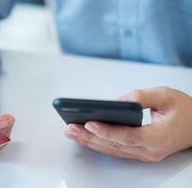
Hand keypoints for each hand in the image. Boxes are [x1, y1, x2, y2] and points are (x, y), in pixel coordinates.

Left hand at [65, 86, 191, 161]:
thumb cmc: (185, 110)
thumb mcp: (166, 95)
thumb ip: (141, 96)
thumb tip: (116, 101)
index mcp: (158, 138)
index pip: (127, 136)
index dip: (107, 130)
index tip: (89, 123)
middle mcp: (149, 151)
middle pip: (114, 145)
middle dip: (89, 136)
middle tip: (70, 128)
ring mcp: (144, 154)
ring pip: (111, 149)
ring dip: (90, 141)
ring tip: (71, 132)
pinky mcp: (139, 152)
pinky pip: (115, 150)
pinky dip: (99, 143)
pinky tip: (86, 137)